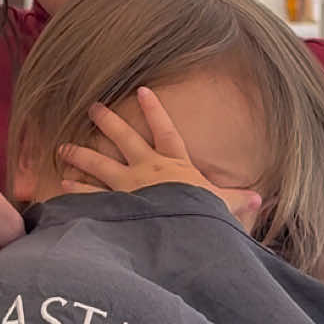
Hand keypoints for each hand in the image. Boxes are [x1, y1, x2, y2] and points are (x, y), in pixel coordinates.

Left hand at [58, 88, 262, 232]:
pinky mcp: (114, 206)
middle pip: (125, 139)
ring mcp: (127, 186)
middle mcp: (147, 169)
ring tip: (63, 147)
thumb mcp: (225, 206)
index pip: (165, 131)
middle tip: (92, 107)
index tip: (142, 91)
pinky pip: (91, 196)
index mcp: (175, 164)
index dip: (155, 110)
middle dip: (108, 121)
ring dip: (81, 154)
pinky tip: (62, 185)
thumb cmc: (203, 217)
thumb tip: (261, 199)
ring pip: (100, 164)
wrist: (181, 232)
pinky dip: (76, 192)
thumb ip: (239, 200)